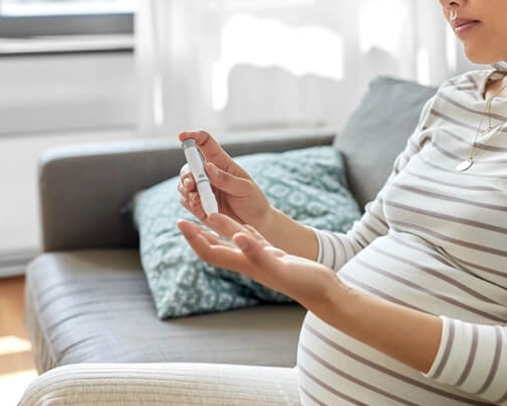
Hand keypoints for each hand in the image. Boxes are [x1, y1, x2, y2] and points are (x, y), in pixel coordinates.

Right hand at [176, 130, 276, 234]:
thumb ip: (226, 180)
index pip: (205, 143)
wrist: (256, 225)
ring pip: (183, 184)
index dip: (193, 136)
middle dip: (186, 174)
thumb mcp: (245, 188)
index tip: (182, 136)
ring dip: (186, 190)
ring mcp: (202, 190)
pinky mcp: (198, 205)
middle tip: (191, 184)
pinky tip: (199, 206)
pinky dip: (189, 202)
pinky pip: (185, 200)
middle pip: (189, 166)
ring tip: (197, 199)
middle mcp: (208, 174)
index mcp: (221, 163)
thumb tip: (208, 168)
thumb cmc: (253, 201)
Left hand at [177, 214, 339, 308]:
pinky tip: (243, 226)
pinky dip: (244, 231)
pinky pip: (254, 241)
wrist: (325, 293)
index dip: (194, 238)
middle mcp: (250, 262)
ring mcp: (262, 259)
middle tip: (183, 219)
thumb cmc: (305, 282)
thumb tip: (236, 237)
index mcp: (246, 264)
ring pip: (234, 241)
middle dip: (198, 235)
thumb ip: (258, 253)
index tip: (180, 223)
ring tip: (208, 214)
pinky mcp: (274, 255)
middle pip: (216, 248)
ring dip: (219, 229)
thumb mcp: (280, 266)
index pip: (211, 251)